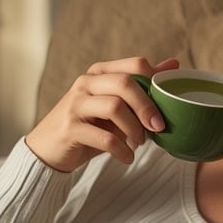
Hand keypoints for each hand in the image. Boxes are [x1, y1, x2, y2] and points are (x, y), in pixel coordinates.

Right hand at [24, 57, 178, 172]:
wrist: (48, 149)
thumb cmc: (87, 126)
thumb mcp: (114, 104)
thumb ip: (141, 85)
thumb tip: (174, 65)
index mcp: (99, 73)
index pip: (135, 65)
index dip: (156, 82)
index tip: (167, 105)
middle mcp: (85, 83)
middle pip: (125, 83)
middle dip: (147, 107)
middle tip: (158, 127)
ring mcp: (75, 104)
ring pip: (114, 107)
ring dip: (134, 129)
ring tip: (139, 143)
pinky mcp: (70, 128)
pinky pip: (104, 138)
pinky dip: (122, 150)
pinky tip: (127, 157)